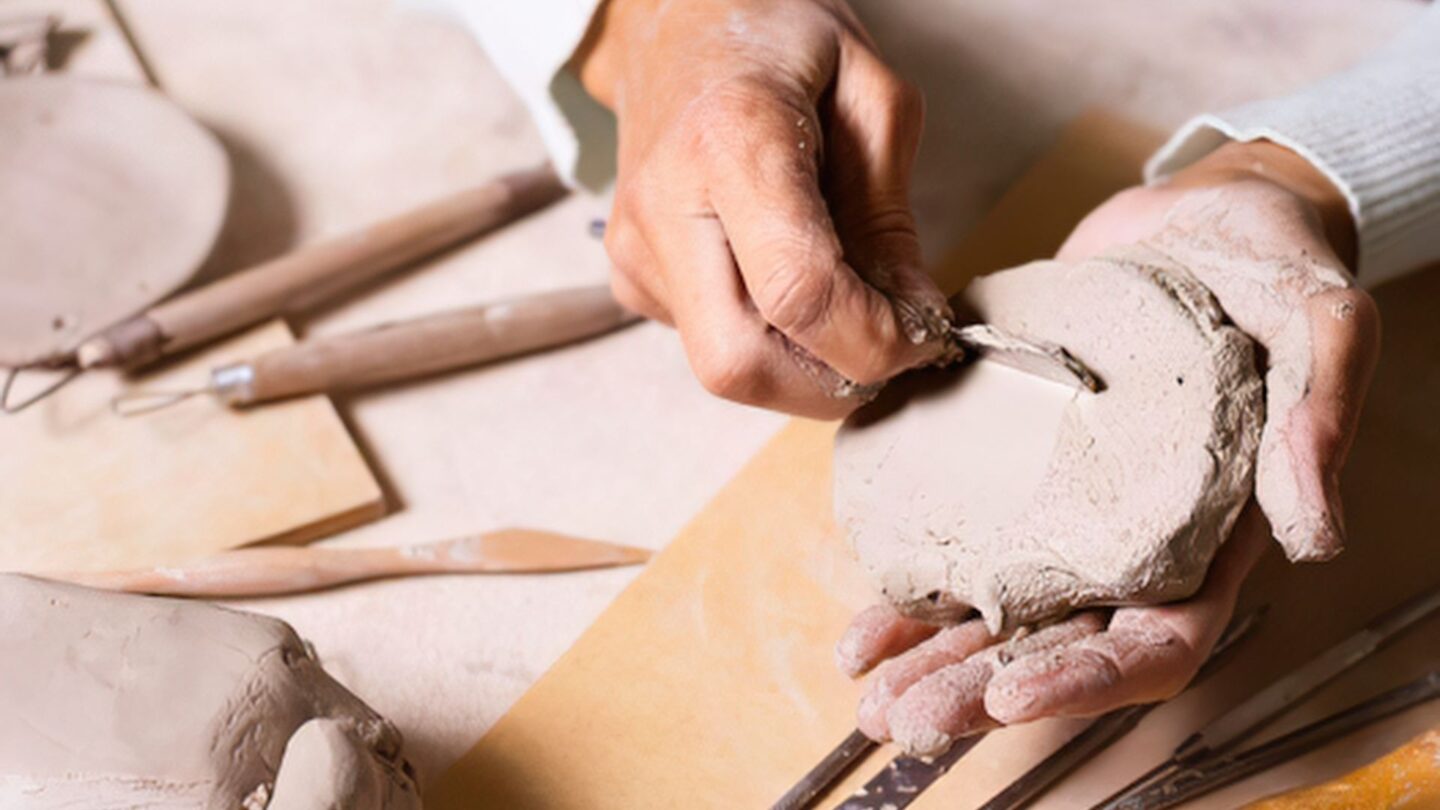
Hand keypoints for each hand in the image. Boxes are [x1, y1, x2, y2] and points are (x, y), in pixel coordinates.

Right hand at [574, 0, 950, 417]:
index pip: (798, 296)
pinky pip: (710, 345)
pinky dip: (769, 340)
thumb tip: (912, 317)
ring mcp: (636, 250)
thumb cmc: (776, 40)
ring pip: (724, 369)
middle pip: (739, 364)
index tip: (922, 333)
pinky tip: (789, 283)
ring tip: (847, 308)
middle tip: (889, 347)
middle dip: (831, 383)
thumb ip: (890, 218)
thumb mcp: (871, 97)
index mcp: (730, 143)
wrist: (676, 23)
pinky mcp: (631, 278)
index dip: (873, 339)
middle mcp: (664, 207)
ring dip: (803, 367)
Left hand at [836, 140, 1380, 755]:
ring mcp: (1064, 511)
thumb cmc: (1273, 271)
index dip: (1086, 679)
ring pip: (995, 608)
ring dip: (929, 655)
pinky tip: (861, 617)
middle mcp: (1130, 542)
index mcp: (1209, 537)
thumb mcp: (1319, 327)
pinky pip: (955, 535)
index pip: (1155, 643)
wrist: (1199, 219)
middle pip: (1055, 645)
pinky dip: (907, 580)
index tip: (1011, 694)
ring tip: (865, 686)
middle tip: (903, 717)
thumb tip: (1314, 534)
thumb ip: (1315, 422)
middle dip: (977, 688)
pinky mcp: (1010, 464)